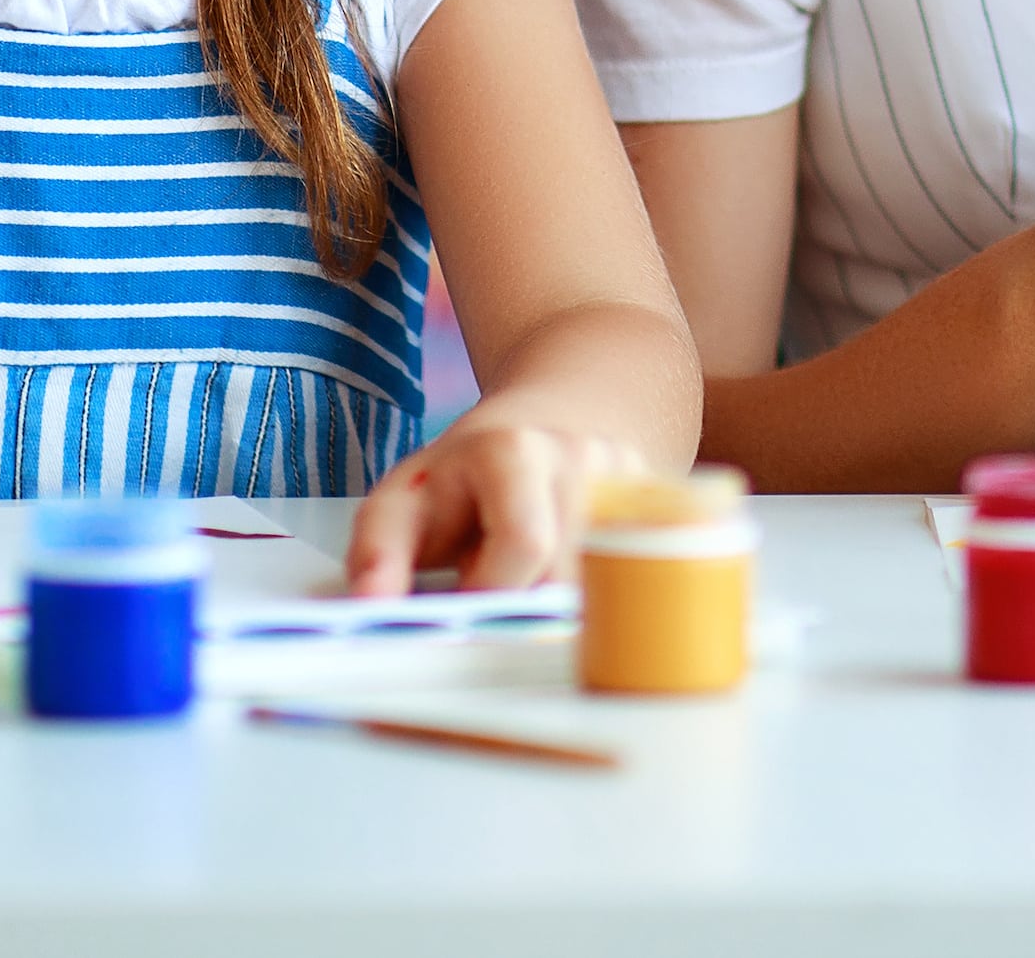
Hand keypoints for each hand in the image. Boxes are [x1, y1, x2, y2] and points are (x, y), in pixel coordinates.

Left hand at [340, 412, 650, 594]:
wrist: (556, 418)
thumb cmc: (466, 478)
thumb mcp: (406, 500)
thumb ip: (378, 552)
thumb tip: (370, 607)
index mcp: (513, 449)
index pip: (524, 542)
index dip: (494, 596)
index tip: (471, 617)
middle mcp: (583, 456)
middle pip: (572, 573)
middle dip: (531, 608)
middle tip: (500, 609)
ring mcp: (633, 479)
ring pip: (614, 582)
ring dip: (569, 607)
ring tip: (535, 588)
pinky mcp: (664, 503)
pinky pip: (646, 573)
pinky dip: (613, 597)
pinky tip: (585, 585)